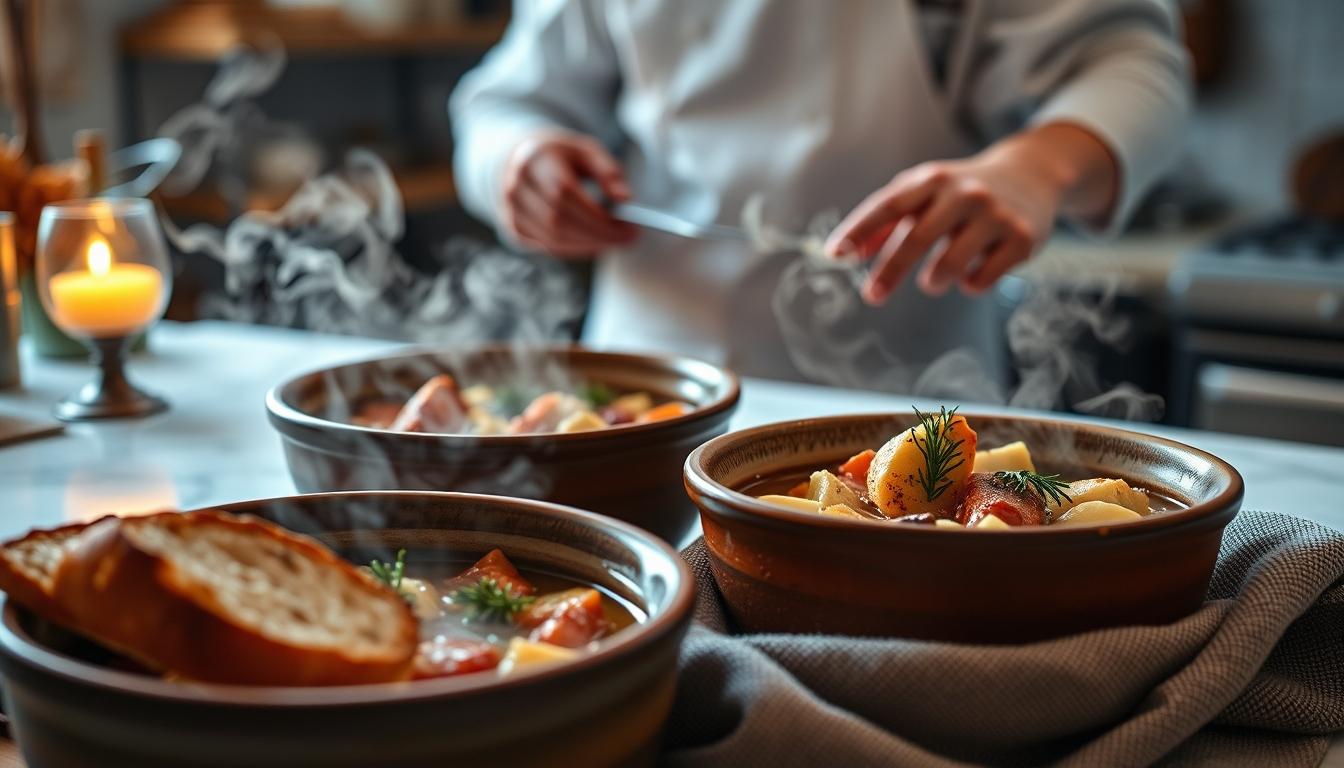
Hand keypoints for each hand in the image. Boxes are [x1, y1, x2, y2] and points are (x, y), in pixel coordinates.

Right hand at [500, 131, 638, 256]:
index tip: (628, 226)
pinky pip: (547, 246)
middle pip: (558, 220)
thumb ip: (608, 171)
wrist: (522, 159)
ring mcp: (512, 210)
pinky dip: (575, 250)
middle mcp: (517, 186)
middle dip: (597, 234)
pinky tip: (595, 245)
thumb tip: (625, 198)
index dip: (596, 214)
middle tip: (627, 239)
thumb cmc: (560, 155)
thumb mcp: (587, 150)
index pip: (564, 193)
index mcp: (536, 161)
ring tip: (615, 242)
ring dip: (588, 246)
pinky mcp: (514, 228)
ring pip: (552, 239)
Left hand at [825, 123, 1115, 303]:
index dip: (859, 230)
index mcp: (933, 179)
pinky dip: (968, 284)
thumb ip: (885, 221)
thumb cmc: (961, 190)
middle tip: (871, 296)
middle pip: (917, 238)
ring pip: (949, 266)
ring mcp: (995, 215)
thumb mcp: (924, 193)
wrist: (1032, 174)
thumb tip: (846, 254)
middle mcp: (965, 193)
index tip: (835, 254)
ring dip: (932, 281)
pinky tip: (972, 272)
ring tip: (932, 280)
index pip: (889, 205)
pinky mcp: (1022, 238)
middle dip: (889, 272)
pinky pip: (980, 280)